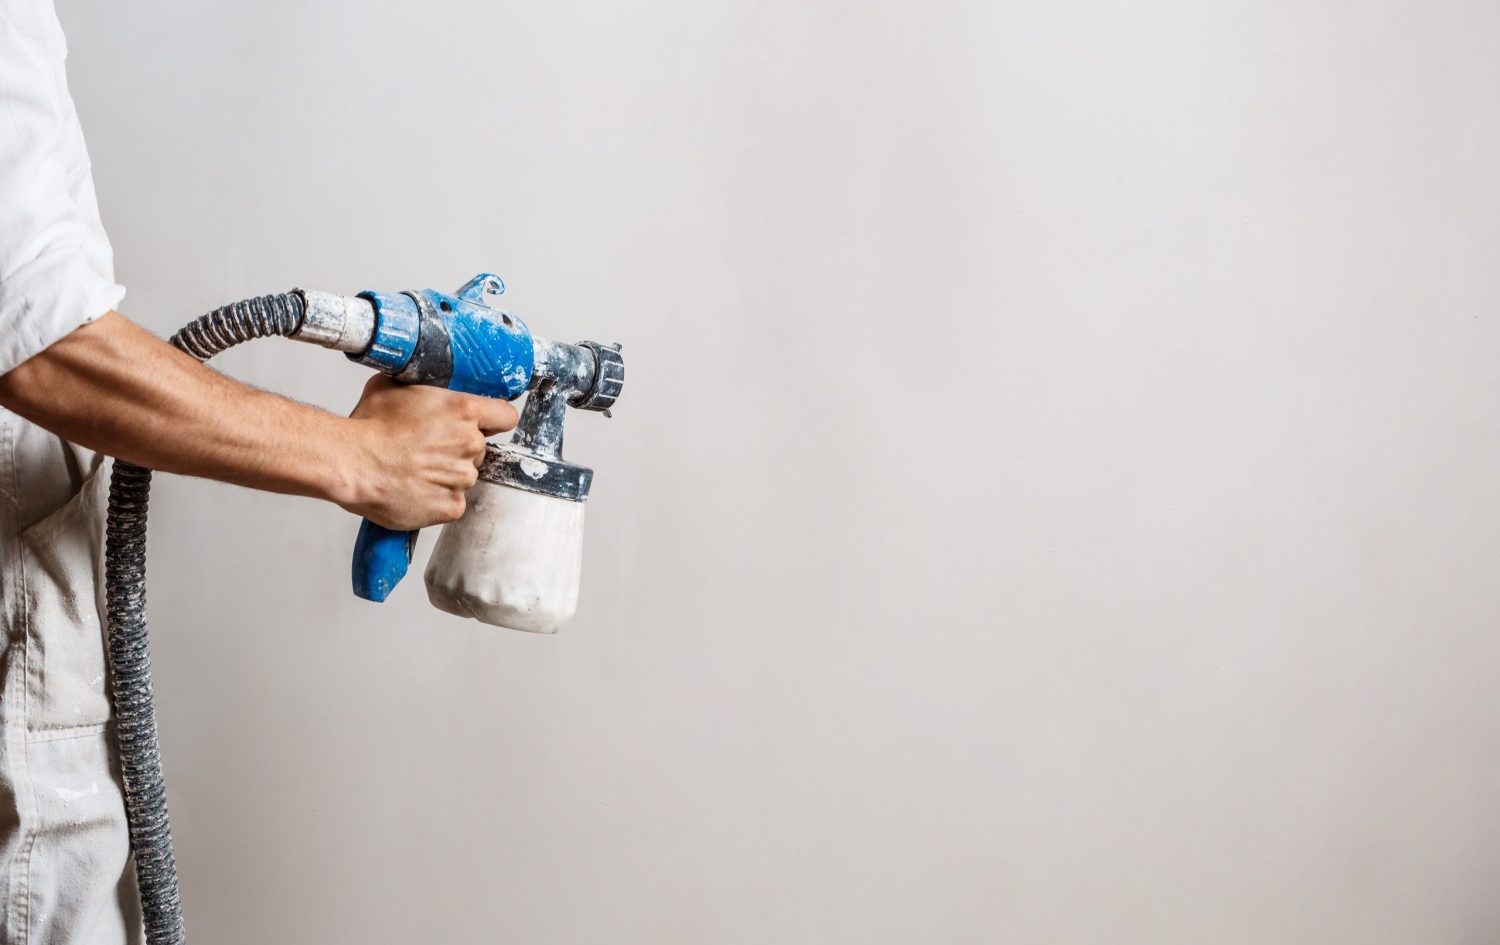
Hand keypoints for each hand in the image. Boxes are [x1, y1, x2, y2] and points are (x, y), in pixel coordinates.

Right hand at [334, 375, 518, 529]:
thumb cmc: (368, 426)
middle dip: (459, 448)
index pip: (505, 415)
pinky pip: (453, 502)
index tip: (484, 424)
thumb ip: (421, 387)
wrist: (350, 464)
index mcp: (464, 410)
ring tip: (414, 470)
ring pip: (465, 475)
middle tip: (427, 448)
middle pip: (479, 448)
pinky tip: (415, 489)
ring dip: (447, 474)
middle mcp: (470, 443)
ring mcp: (463, 477)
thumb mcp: (392, 386)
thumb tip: (420, 381)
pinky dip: (438, 499)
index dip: (494, 420)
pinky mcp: (452, 506)